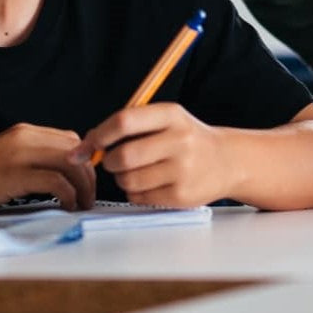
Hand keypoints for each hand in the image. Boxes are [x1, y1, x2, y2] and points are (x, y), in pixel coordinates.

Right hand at [0, 123, 95, 217]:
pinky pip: (54, 180)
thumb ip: (33, 159)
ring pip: (69, 163)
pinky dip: (68, 194)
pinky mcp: (12, 175)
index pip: (70, 139)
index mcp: (24, 132)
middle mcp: (25, 137)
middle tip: (90, 195)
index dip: (85, 160)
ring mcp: (18, 154)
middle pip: (74, 150)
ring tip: (82, 203)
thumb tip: (64, 173)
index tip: (89, 179)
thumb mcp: (7, 160)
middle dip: (88, 174)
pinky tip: (67, 205)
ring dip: (83, 186)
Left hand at [72, 102, 234, 207]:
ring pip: (127, 180)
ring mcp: (182, 170)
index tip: (86, 146)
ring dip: (122, 178)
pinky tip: (152, 183)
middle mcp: (179, 140)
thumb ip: (129, 126)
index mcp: (172, 115)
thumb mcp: (167, 119)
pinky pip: (138, 197)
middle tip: (113, 160)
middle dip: (109, 161)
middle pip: (123, 155)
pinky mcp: (180, 195)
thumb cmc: (187, 139)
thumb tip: (85, 144)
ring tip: (138, 172)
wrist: (226, 161)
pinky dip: (136, 192)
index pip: (125, 121)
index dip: (99, 134)